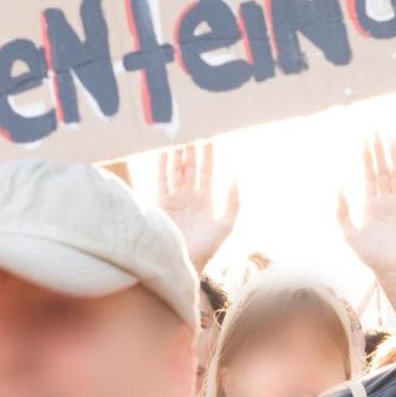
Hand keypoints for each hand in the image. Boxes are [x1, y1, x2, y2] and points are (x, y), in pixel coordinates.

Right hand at [156, 143, 238, 271]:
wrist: (185, 263)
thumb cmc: (207, 248)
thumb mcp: (226, 225)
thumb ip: (233, 203)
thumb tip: (235, 178)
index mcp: (205, 201)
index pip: (206, 172)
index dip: (208, 157)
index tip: (208, 140)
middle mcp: (188, 198)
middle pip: (190, 169)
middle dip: (191, 152)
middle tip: (191, 133)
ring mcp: (174, 200)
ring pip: (175, 172)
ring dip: (177, 157)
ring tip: (178, 139)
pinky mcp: (160, 204)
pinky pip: (161, 181)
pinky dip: (162, 167)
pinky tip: (164, 153)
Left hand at [337, 135, 395, 279]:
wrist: (392, 271)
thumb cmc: (372, 257)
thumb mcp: (350, 235)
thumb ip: (343, 213)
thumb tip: (341, 190)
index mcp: (372, 206)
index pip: (370, 177)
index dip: (368, 161)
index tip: (366, 144)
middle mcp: (386, 202)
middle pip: (383, 171)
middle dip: (380, 153)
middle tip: (377, 134)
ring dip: (393, 158)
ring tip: (391, 140)